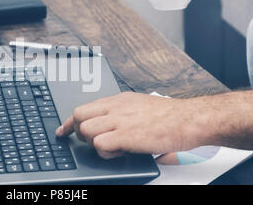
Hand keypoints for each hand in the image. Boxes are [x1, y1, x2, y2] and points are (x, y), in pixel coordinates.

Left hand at [55, 92, 206, 158]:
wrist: (189, 119)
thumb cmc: (169, 116)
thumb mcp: (140, 105)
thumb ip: (121, 112)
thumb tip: (108, 123)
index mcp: (118, 100)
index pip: (83, 108)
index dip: (69, 122)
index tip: (63, 131)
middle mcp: (115, 107)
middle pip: (79, 117)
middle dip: (82, 133)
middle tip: (96, 141)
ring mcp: (120, 120)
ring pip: (87, 130)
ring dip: (95, 143)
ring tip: (114, 147)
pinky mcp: (127, 135)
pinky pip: (100, 144)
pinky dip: (106, 152)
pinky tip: (121, 151)